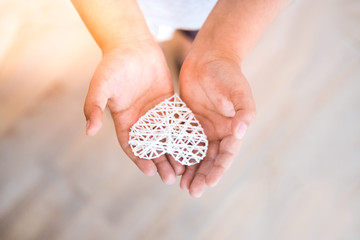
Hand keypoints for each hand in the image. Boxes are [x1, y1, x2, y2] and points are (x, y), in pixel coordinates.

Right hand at [84, 41, 184, 183]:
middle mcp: (140, 119)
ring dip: (174, 152)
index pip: (131, 146)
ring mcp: (154, 112)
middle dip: (160, 162)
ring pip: (166, 137)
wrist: (132, 44)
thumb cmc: (113, 64)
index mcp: (123, 120)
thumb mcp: (101, 86)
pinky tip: (193, 144)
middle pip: (151, 146)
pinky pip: (177, 121)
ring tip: (184, 166)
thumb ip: (94, 107)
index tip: (150, 172)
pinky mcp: (168, 103)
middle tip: (171, 177)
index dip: (140, 160)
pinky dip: (184, 134)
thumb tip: (89, 131)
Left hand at [179, 53, 255, 196]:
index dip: (218, 169)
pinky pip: (183, 142)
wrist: (209, 59)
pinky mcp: (188, 123)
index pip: (226, 154)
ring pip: (196, 155)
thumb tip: (240, 133)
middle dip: (202, 176)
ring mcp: (203, 129)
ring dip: (190, 171)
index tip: (208, 183)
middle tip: (191, 191)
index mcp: (233, 129)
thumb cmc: (226, 73)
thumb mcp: (238, 91)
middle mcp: (218, 132)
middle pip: (210, 160)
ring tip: (181, 186)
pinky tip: (171, 165)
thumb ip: (243, 111)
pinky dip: (178, 155)